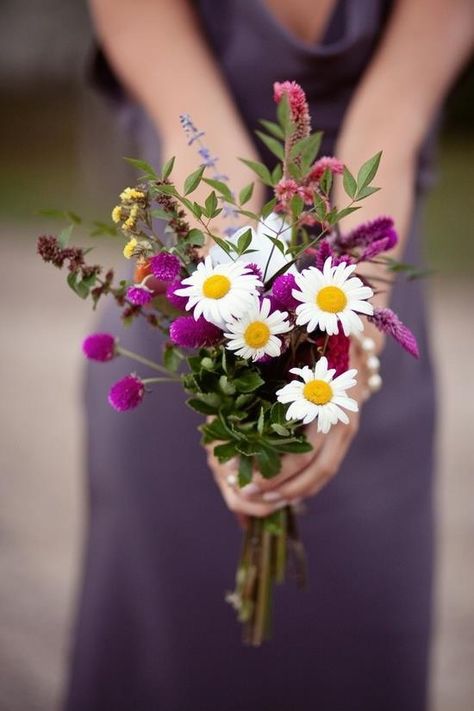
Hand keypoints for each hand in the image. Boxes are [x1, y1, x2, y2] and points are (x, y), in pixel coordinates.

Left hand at [207, 327, 383, 518]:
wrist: (354, 339)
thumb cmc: (310, 345)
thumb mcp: (286, 357)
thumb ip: (257, 375)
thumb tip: (217, 401)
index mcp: (323, 400)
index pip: (301, 450)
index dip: (273, 469)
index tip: (241, 476)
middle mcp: (339, 417)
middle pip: (313, 467)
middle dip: (280, 485)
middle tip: (246, 491)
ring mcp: (346, 427)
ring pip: (323, 472)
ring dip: (294, 490)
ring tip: (264, 498)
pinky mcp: (344, 433)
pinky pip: (327, 466)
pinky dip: (307, 482)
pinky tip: (285, 490)